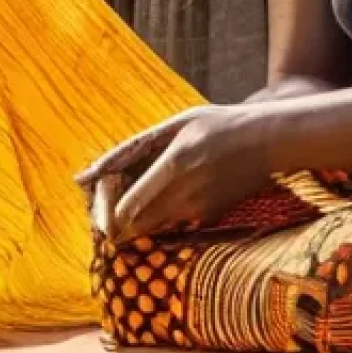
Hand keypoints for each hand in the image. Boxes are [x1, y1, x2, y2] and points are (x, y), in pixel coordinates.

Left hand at [75, 104, 275, 240]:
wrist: (268, 141)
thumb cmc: (219, 125)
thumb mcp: (177, 124)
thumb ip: (132, 149)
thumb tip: (83, 176)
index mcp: (176, 163)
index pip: (126, 208)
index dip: (107, 209)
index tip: (102, 194)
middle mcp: (187, 193)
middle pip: (133, 226)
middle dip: (115, 217)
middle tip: (116, 195)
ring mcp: (199, 209)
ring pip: (149, 228)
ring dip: (136, 216)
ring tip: (145, 187)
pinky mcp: (208, 218)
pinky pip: (171, 224)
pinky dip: (161, 214)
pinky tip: (173, 189)